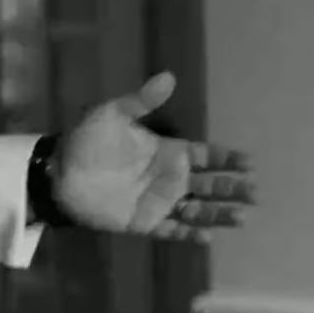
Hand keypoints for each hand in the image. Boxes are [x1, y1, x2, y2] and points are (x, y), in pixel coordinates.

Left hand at [52, 72, 254, 244]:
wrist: (58, 174)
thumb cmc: (86, 142)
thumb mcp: (112, 114)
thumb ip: (142, 100)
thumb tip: (169, 76)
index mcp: (167, 152)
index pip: (206, 157)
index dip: (228, 159)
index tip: (248, 162)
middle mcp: (169, 179)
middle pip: (210, 186)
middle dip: (233, 188)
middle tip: (255, 191)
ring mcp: (159, 202)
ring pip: (198, 210)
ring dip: (220, 214)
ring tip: (242, 217)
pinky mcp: (145, 222)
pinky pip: (173, 230)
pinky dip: (190, 234)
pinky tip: (208, 236)